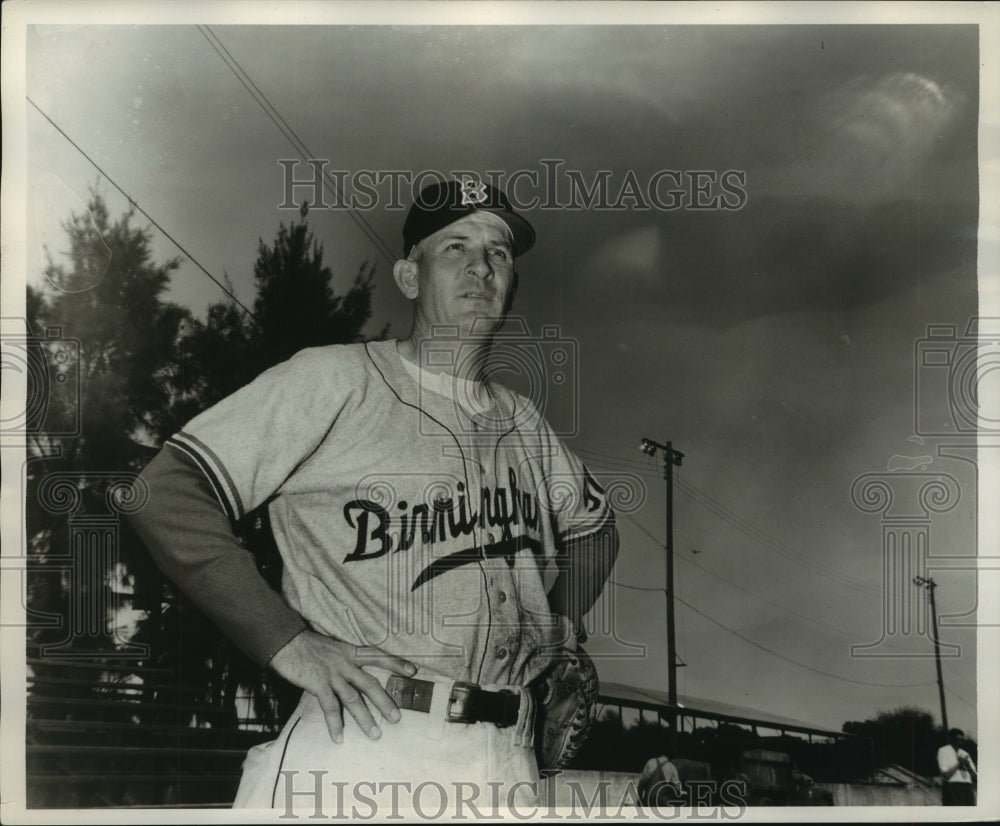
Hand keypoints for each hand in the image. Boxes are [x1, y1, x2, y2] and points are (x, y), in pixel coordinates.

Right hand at [269, 629, 416, 743]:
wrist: (285, 641)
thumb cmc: (307, 646)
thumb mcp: (331, 649)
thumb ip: (343, 661)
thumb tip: (351, 676)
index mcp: (350, 651)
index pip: (377, 656)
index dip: (395, 663)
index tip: (413, 670)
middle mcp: (345, 662)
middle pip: (370, 683)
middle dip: (384, 701)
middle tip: (397, 718)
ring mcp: (332, 673)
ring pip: (353, 698)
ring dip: (365, 718)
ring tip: (375, 734)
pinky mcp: (318, 683)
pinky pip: (329, 706)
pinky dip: (335, 723)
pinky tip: (339, 738)